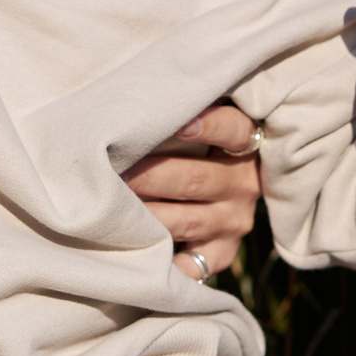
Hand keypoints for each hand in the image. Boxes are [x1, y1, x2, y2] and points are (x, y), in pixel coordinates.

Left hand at [122, 103, 261, 276]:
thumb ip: (185, 107)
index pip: (234, 131)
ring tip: (110, 207)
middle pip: (196, 180)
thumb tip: (142, 89)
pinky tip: (138, 256)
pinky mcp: (222, 252)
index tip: (179, 122)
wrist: (232, 187)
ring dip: (146, 215)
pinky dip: (166, 263)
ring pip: (186, 220)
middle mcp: (244, 184)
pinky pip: (193, 265)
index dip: (208, 126)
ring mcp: (233, 222)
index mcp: (246, 145)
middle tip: (110, 168)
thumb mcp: (206, 118)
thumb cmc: (199, 140)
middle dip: (150, 175)